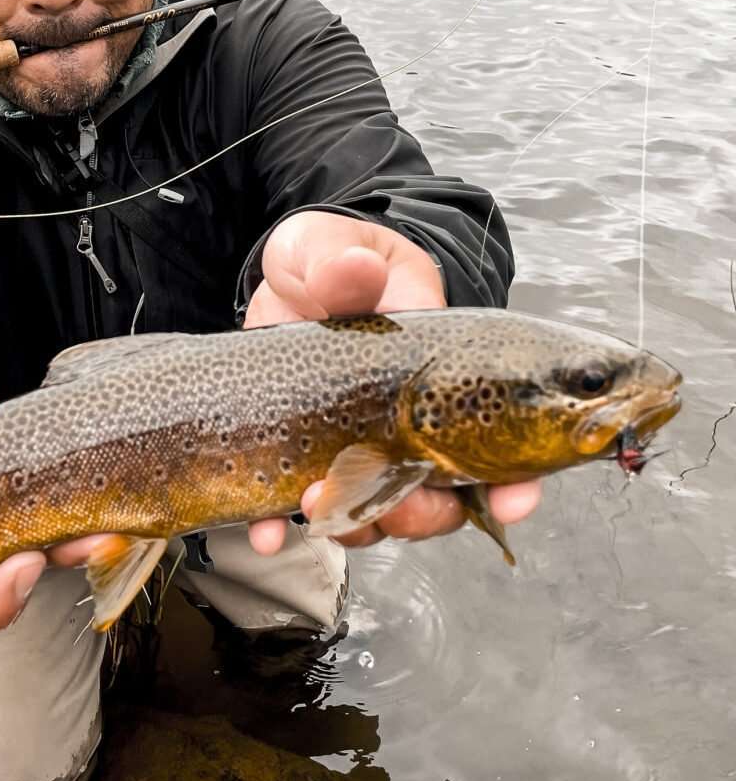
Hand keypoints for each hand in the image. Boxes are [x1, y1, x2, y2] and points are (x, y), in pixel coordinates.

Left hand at [241, 212, 542, 552]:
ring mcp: (358, 447)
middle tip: (393, 508)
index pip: (499, 435)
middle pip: (440, 495)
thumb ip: (341, 259)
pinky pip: (302, 510)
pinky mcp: (303, 457)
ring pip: (376, 514)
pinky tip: (267, 533)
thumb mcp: (332, 247)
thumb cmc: (331, 259)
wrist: (281, 283)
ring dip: (353, 524)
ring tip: (314, 506)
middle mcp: (411, 424)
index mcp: (440, 371)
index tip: (512, 501)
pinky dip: (285, 528)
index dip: (513, 479)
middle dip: (422, 515)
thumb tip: (356, 269)